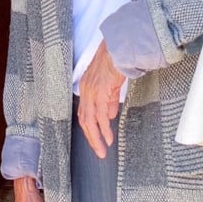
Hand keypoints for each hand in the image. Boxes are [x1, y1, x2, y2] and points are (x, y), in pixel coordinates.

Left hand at [77, 41, 125, 157]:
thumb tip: (110, 117)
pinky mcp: (100, 93)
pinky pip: (100, 116)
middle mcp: (85, 91)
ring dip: (96, 138)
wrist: (118, 50)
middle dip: (91, 138)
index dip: (89, 128)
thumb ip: (109, 101)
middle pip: (84, 120)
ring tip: (102, 150)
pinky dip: (104, 129)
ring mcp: (91, 92)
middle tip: (98, 151)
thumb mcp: (110, 84)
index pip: (84, 113)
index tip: (95, 140)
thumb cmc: (115, 62)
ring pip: (90, 121)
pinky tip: (108, 138)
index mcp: (86, 88)